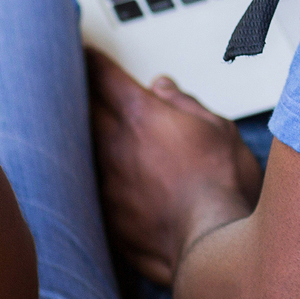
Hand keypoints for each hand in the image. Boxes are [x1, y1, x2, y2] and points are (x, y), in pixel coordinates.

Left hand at [87, 51, 260, 284]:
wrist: (213, 245)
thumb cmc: (224, 185)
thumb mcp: (219, 130)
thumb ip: (185, 104)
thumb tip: (163, 87)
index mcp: (143, 117)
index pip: (105, 78)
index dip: (92, 61)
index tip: (84, 54)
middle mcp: (116, 147)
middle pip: (81, 110)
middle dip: (78, 94)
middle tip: (75, 86)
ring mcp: (107, 184)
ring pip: (82, 150)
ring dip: (84, 137)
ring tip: (84, 131)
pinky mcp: (107, 218)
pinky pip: (93, 188)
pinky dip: (97, 177)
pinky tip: (103, 179)